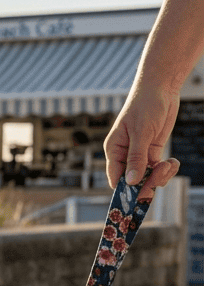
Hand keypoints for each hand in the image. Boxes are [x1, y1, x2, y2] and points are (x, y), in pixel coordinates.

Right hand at [104, 81, 181, 199]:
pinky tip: (173, 161)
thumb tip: (132, 181)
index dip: (126, 190)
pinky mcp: (152, 151)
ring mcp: (139, 154)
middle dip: (147, 183)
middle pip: (132, 180)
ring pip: (147, 177)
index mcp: (114, 150)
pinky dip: (167, 169)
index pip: (116, 178)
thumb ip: (136, 158)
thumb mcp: (141, 132)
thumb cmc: (145, 105)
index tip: (139, 197)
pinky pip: (157, 169)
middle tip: (160, 178)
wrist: (161, 88)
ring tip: (170, 164)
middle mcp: (124, 155)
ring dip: (160, 176)